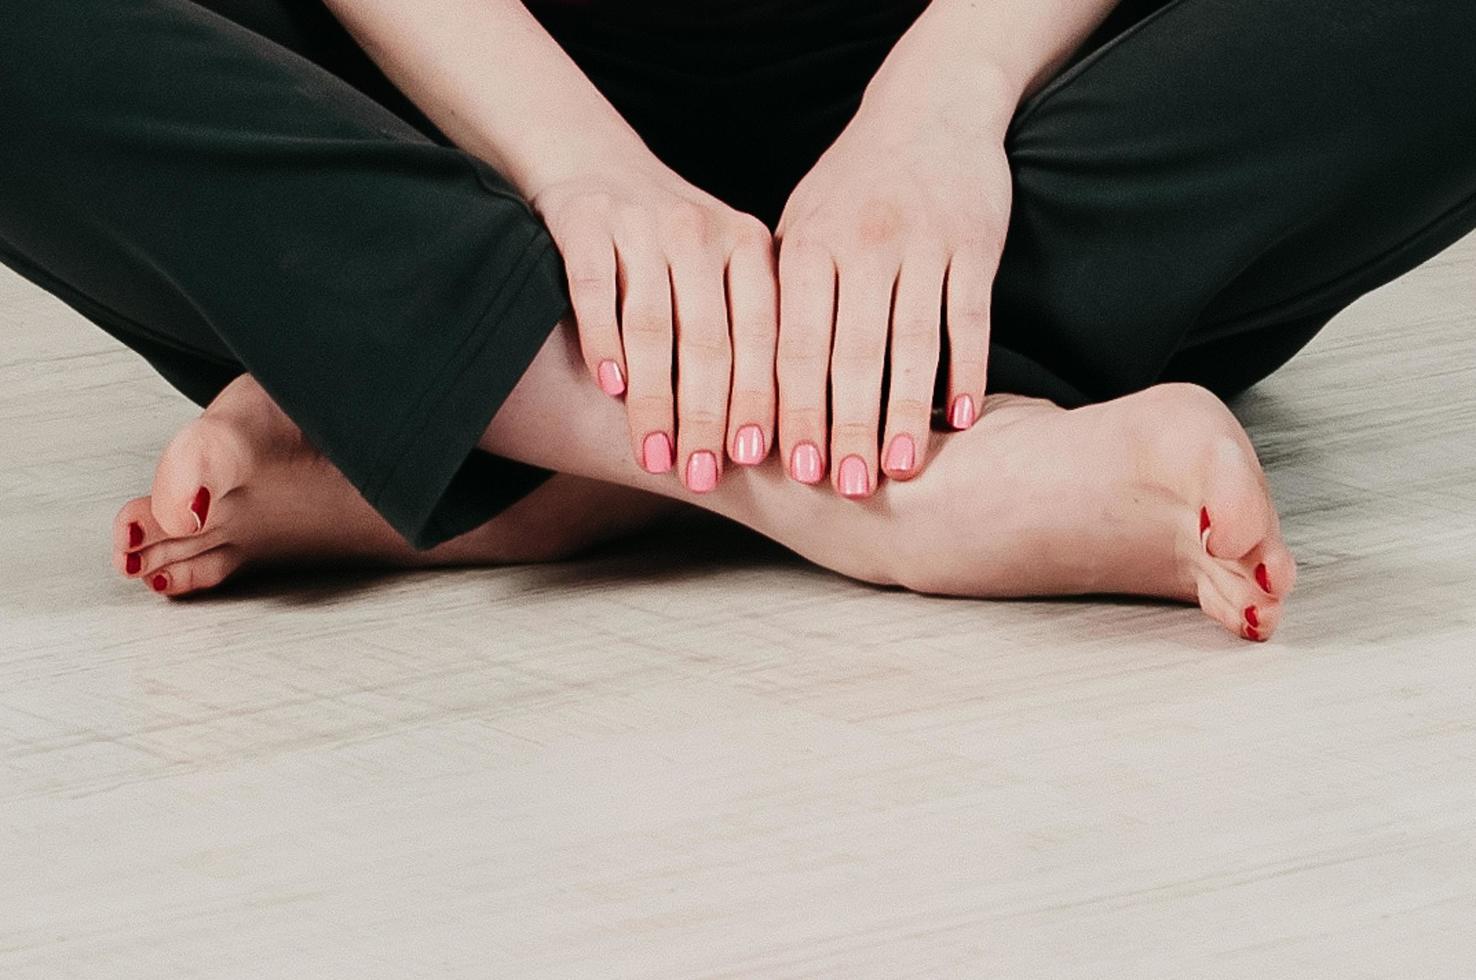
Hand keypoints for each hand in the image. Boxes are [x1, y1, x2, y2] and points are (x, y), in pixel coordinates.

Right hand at [532, 165, 777, 491]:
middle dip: (707, 416)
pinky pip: (597, 291)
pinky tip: (610, 389)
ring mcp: (643, 224)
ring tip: (656, 456)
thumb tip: (781, 441)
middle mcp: (703, 231)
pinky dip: (604, 340)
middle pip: (710, 339)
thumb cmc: (670, 245)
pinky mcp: (585, 221)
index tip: (757, 462)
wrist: (592, 159)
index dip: (761, 399)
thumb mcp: (724, 270)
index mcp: (750, 246)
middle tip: (701, 477)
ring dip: (655, 399)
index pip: (763, 335)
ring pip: (654, 325)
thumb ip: (749, 333)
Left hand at [774, 79, 1012, 496]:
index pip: (789, 344)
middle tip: (844, 491)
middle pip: (848, 354)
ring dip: (905, 413)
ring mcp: (919, 244)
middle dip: (844, 427)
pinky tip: (963, 419)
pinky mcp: (972, 244)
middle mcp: (859, 245)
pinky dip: (966, 370)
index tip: (778, 468)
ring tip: (901, 470)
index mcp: (805, 247)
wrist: (929, 108)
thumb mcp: (801, 226)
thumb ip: (778, 296)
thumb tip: (740, 384)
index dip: (785, 408)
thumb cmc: (852, 186)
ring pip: (910, 343)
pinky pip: (969, 318)